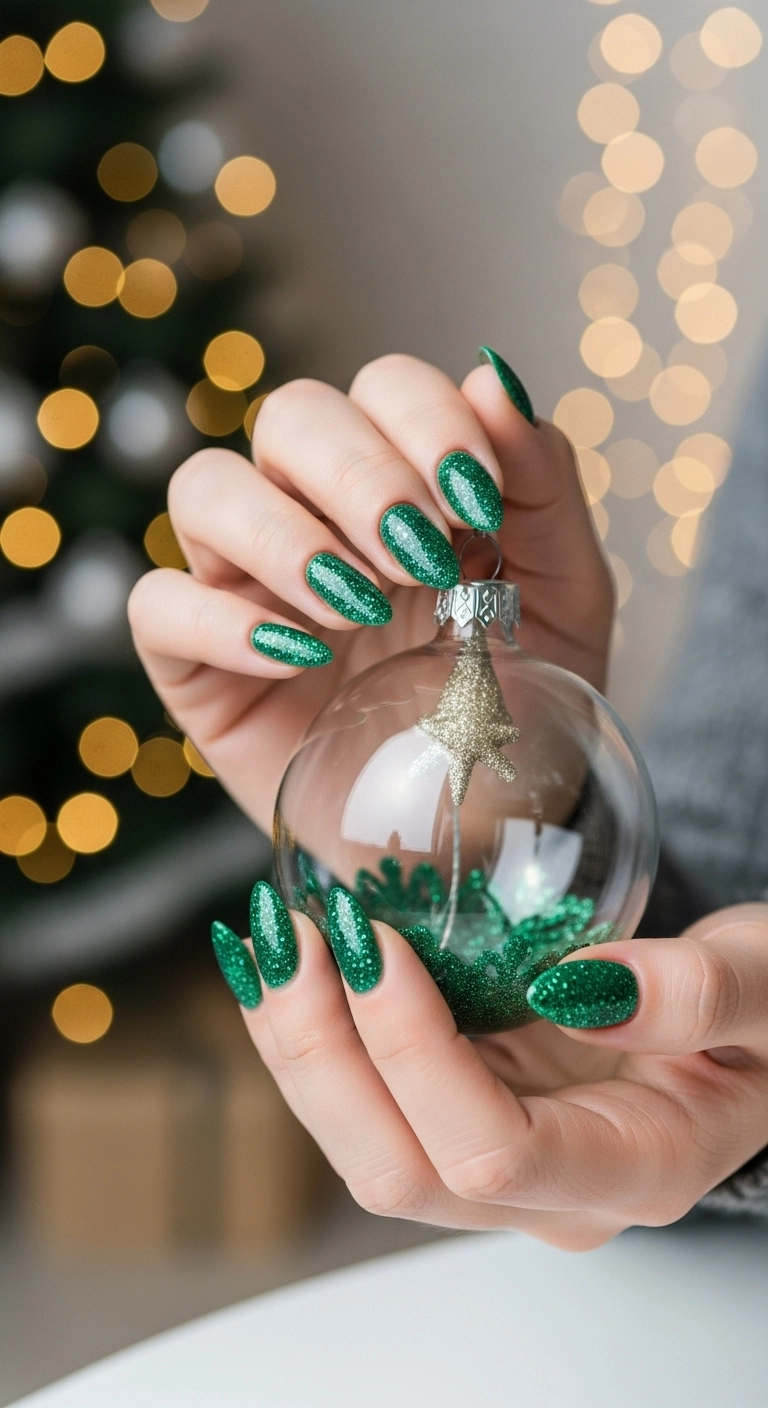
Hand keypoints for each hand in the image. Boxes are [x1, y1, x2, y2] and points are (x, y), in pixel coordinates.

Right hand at [128, 352, 612, 832]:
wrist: (480, 835)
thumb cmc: (519, 710)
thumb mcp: (563, 600)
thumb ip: (542, 487)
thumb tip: (492, 376)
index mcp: (405, 484)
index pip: (383, 388)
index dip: (424, 422)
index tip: (476, 501)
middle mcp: (316, 516)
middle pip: (289, 417)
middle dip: (359, 473)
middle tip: (418, 557)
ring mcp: (247, 586)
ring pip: (205, 489)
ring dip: (285, 535)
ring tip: (357, 607)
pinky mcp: (196, 665)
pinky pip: (160, 606)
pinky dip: (222, 621)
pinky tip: (301, 659)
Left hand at [236, 900, 767, 1248]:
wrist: (751, 1030)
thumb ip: (700, 996)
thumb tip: (582, 989)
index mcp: (635, 1170)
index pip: (491, 1151)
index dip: (414, 1050)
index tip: (378, 937)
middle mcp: (550, 1195)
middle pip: (398, 1170)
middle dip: (322, 1052)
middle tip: (290, 931)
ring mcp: (498, 1169)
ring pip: (363, 1147)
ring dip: (299, 1046)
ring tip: (265, 938)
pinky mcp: (465, 1121)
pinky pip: (367, 1104)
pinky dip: (315, 1035)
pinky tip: (284, 962)